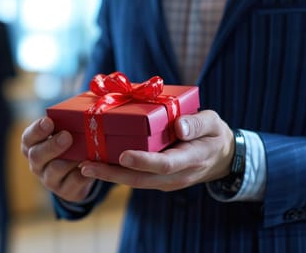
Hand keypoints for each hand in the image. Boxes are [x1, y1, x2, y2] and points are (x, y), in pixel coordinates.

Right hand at [21, 117, 95, 201]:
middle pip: (37, 156)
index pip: (28, 138)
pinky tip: (92, 165)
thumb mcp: (63, 132)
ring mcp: (48, 179)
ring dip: (70, 160)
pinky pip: (74, 182)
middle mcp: (36, 163)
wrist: (76, 176)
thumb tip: (84, 98)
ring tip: (84, 151)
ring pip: (55, 170)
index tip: (48, 121)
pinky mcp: (64, 191)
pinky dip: (84, 173)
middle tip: (67, 136)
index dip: (37, 130)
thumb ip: (66, 121)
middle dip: (52, 145)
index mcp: (32, 146)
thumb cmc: (69, 145)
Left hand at [78, 110, 234, 191]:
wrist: (221, 157)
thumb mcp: (213, 122)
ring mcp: (166, 181)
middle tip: (86, 166)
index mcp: (191, 159)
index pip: (164, 164)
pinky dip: (116, 174)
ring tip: (84, 166)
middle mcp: (176, 175)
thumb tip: (179, 127)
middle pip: (141, 179)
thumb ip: (197, 123)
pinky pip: (136, 179)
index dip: (143, 161)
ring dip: (110, 176)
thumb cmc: (214, 134)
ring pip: (135, 182)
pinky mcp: (158, 180)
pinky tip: (97, 165)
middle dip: (113, 174)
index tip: (122, 155)